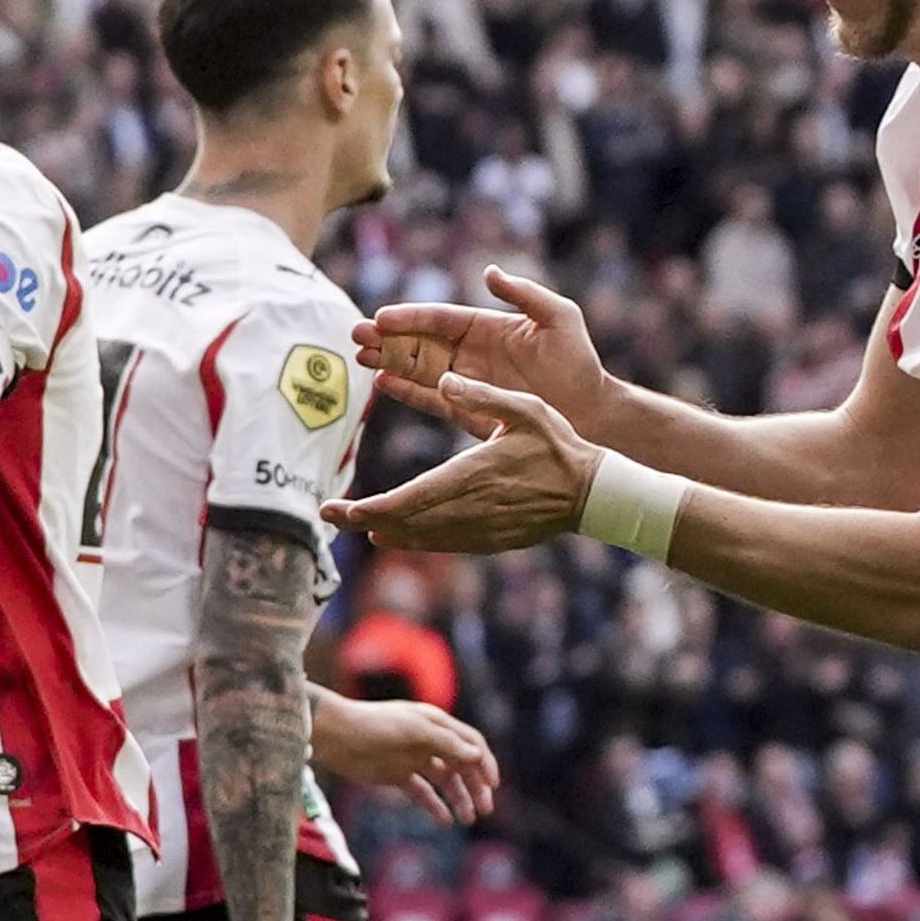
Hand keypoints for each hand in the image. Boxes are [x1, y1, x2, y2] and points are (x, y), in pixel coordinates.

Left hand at [319, 696, 499, 824]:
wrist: (336, 736)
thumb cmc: (375, 726)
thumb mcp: (414, 732)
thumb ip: (446, 743)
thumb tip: (477, 755)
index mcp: (436, 724)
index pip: (471, 743)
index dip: (485, 763)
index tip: (493, 785)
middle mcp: (428, 741)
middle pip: (462, 766)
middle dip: (476, 787)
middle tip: (485, 810)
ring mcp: (413, 759)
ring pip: (445, 781)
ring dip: (458, 799)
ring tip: (466, 820)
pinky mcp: (397, 775)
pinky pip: (422, 793)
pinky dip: (434, 806)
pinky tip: (444, 820)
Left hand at [323, 378, 604, 557]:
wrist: (592, 493)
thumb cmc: (559, 446)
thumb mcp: (525, 408)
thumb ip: (482, 394)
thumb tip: (444, 377)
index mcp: (472, 474)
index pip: (410, 498)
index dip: (371, 509)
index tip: (340, 510)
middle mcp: (470, 507)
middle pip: (406, 522)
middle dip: (363, 520)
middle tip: (327, 518)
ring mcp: (480, 528)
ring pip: (422, 537)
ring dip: (386, 532)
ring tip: (355, 526)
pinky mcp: (490, 539)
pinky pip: (444, 543)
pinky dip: (415, 540)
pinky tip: (395, 536)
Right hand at [353, 266, 609, 433]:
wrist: (589, 411)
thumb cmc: (578, 362)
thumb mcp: (559, 318)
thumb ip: (525, 294)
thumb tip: (489, 272)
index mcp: (486, 327)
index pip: (439, 319)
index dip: (409, 317)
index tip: (381, 316)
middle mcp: (470, 352)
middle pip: (419, 342)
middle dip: (386, 337)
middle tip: (355, 334)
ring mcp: (465, 381)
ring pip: (417, 368)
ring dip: (388, 361)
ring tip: (360, 356)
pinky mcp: (466, 409)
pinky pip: (430, 399)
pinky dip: (406, 391)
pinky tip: (383, 383)